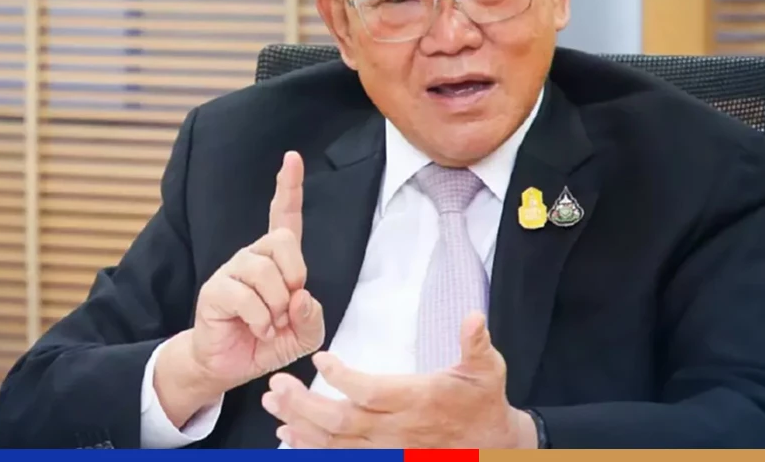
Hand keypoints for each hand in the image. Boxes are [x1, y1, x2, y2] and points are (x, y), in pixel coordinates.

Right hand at [155, 151, 325, 425]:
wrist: (231, 365)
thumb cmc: (268, 342)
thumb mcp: (305, 335)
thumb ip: (313, 316)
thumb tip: (301, 295)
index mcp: (277, 260)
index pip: (285, 215)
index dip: (289, 186)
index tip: (292, 157)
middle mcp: (253, 257)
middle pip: (284, 240)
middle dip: (295, 275)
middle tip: (287, 307)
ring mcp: (232, 271)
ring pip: (265, 272)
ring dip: (276, 307)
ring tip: (270, 326)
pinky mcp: (215, 290)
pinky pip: (245, 296)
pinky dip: (260, 320)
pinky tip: (258, 330)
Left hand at [262, 312, 535, 448]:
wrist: (492, 447)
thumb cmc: (484, 403)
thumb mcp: (488, 370)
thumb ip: (476, 343)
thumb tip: (474, 316)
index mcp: (417, 400)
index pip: (372, 392)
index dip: (343, 378)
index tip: (320, 358)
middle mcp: (397, 431)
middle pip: (340, 422)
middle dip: (303, 405)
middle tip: (275, 385)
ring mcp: (388, 451)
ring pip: (334, 444)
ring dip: (299, 426)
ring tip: (272, 404)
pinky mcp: (383, 460)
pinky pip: (341, 458)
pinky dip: (312, 450)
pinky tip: (288, 437)